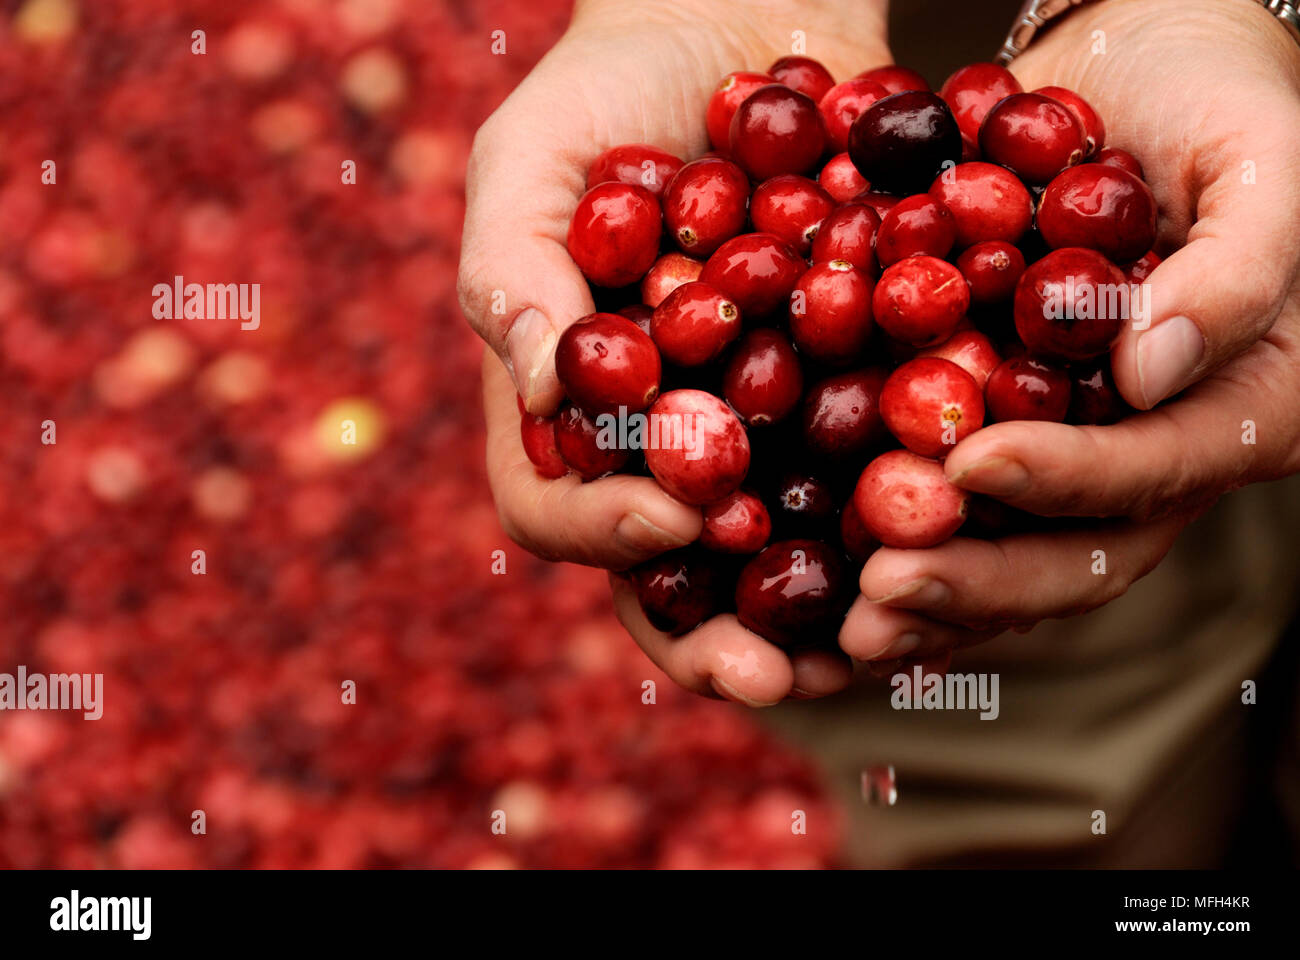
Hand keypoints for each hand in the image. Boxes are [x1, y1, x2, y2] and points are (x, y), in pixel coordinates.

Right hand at [467, 0, 892, 701]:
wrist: (731, 30)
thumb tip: (542, 393)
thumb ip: (512, 268)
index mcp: (568, 417)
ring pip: (782, 558)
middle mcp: (659, 450)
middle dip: (720, 634)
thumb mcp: (530, 161)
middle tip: (779, 674)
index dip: (606, 531)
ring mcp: (754, 436)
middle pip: (673, 576)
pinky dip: (910, 514)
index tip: (674, 510)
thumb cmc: (603, 98)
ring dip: (829, 614)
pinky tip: (964, 537)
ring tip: (884, 641)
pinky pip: (871, 476)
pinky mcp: (843, 401)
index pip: (557, 510)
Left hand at [855, 0, 1299, 656]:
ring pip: (1000, 553)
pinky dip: (882, 538)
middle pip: (1071, 554)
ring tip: (843, 619)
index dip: (1066, 478)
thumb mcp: (1261, 161)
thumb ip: (1235, 265)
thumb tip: (1152, 367)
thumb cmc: (1219, 102)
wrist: (1129, 80)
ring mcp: (1064, 452)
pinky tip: (815, 567)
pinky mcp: (991, 429)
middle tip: (881, 597)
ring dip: (923, 593)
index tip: (971, 464)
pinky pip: (943, 504)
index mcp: (1235, 411)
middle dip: (976, 582)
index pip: (1151, 470)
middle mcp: (1147, 456)